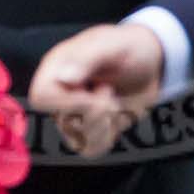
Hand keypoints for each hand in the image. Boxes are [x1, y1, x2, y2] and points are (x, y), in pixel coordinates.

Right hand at [30, 24, 163, 157]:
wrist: (152, 63)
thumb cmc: (130, 47)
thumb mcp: (112, 45)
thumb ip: (87, 58)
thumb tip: (64, 78)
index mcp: (56, 67)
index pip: (41, 96)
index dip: (68, 102)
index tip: (97, 92)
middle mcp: (59, 93)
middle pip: (62, 122)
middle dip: (96, 112)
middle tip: (110, 91)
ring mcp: (71, 114)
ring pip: (76, 139)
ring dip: (105, 124)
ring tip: (113, 99)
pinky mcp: (87, 131)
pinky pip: (91, 149)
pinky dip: (109, 136)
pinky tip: (116, 116)